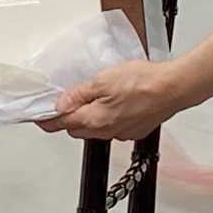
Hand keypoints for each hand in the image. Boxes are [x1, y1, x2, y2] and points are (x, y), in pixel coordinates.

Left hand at [40, 58, 189, 142]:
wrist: (173, 88)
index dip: (46, 119)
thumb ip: (78, 94)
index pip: (61, 124)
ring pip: (95, 129)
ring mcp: (122, 132)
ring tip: (90, 98)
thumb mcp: (102, 80)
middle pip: (76, 129)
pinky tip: (112, 102)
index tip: (38, 115)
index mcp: (95, 120)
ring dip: (87, 118)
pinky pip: (112, 127)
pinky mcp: (135, 129)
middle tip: (62, 102)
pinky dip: (106, 117)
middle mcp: (107, 131)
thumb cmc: (143, 82)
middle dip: (66, 118)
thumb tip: (60, 104)